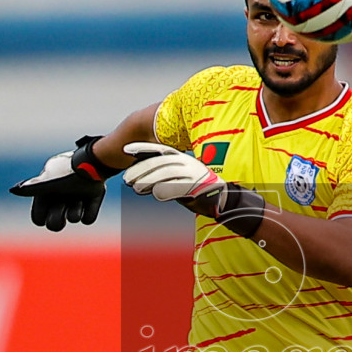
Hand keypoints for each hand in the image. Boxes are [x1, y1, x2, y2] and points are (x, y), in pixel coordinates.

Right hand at [10, 135, 115, 230]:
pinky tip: (89, 199)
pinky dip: (89, 211)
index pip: (38, 217)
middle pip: (54, 224)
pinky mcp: (92, 199)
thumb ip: (31, 188)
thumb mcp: (47, 183)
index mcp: (47, 191)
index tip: (47, 207)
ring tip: (78, 198)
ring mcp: (77, 198)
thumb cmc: (66, 174)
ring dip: (75, 210)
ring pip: (74, 219)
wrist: (94, 164)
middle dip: (57, 217)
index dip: (41, 216)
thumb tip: (13, 190)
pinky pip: (89, 219)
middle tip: (62, 207)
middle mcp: (60, 195)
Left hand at [122, 141, 268, 237]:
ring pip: (164, 173)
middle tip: (126, 179)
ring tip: (136, 188)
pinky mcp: (196, 187)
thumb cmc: (201, 194)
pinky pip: (176, 187)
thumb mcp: (180, 183)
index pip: (159, 150)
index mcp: (183, 159)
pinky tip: (155, 194)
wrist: (225, 202)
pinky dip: (163, 191)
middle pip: (158, 163)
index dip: (142, 149)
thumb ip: (164, 180)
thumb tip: (142, 181)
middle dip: (140, 170)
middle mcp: (187, 163)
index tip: (126, 150)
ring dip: (148, 180)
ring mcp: (192, 174)